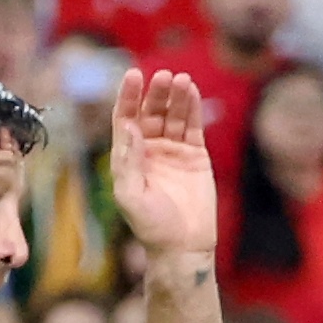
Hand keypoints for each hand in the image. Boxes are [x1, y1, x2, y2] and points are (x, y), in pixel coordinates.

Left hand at [106, 71, 218, 258]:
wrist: (183, 247)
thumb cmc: (151, 226)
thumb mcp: (130, 194)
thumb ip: (128, 159)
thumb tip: (130, 126)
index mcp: (128, 156)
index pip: (126, 118)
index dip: (129, 96)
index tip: (133, 75)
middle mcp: (149, 150)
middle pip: (151, 112)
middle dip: (156, 93)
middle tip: (163, 76)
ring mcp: (173, 152)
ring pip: (173, 115)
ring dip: (176, 96)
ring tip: (180, 79)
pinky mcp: (196, 157)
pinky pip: (193, 127)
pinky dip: (193, 109)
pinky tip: (192, 92)